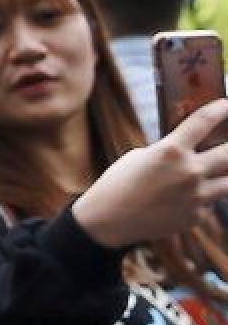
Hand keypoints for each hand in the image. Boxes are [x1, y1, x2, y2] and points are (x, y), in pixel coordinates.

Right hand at [74, 98, 227, 248]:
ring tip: (218, 172)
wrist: (109, 219)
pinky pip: (209, 204)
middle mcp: (189, 171)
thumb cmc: (119, 182)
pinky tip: (183, 200)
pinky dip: (202, 199)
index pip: (203, 122)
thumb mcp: (140, 157)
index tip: (227, 105)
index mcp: (171, 150)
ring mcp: (196, 196)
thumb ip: (170, 152)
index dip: (220, 110)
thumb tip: (191, 151)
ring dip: (225, 176)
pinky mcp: (196, 216)